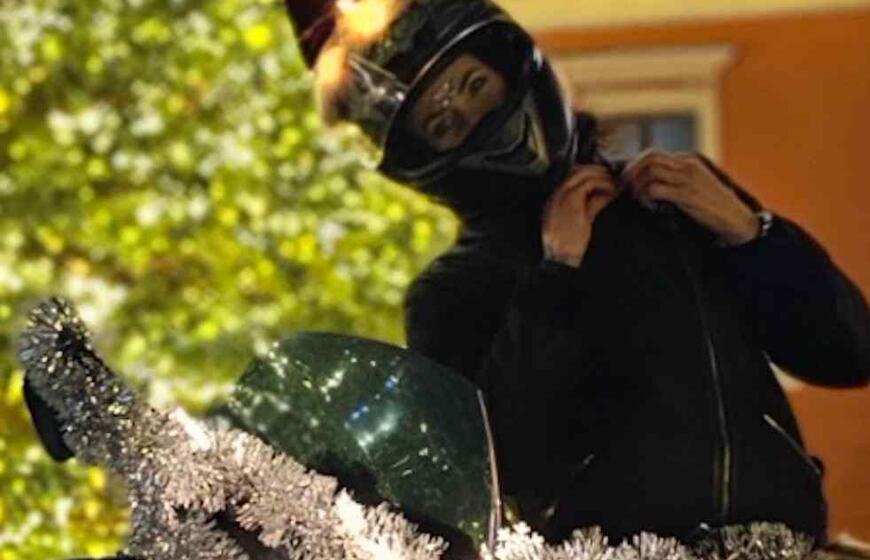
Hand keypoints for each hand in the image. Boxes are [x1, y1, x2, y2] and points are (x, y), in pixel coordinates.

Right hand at [542, 165, 617, 266]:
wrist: (560, 257)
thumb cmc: (569, 246)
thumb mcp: (581, 223)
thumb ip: (591, 206)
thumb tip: (605, 195)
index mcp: (556, 201)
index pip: (571, 178)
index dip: (588, 175)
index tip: (602, 177)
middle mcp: (557, 195)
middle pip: (575, 171)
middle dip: (595, 170)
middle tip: (610, 175)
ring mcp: (562, 196)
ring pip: (582, 173)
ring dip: (600, 175)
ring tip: (613, 181)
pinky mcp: (572, 200)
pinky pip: (588, 183)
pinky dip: (602, 184)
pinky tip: (611, 189)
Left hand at [623, 150, 758, 245]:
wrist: (736, 219)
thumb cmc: (714, 206)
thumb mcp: (696, 185)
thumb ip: (677, 180)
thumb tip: (650, 184)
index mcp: (688, 160)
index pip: (654, 154)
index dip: (636, 165)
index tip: (627, 180)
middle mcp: (687, 165)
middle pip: (649, 157)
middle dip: (632, 171)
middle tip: (624, 187)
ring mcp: (687, 178)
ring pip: (650, 170)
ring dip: (636, 183)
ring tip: (635, 197)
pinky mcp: (687, 195)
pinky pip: (656, 189)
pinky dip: (645, 196)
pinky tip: (647, 206)